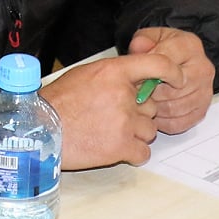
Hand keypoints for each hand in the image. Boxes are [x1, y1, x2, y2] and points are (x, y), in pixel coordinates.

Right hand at [42, 53, 164, 169]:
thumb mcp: (84, 76)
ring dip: (135, 134)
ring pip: (149, 130)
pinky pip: (144, 152)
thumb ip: (112, 76)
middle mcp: (123, 95)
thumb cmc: (57, 104)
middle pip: (151, 106)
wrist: (40, 132)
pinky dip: (133, 153)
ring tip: (108, 134)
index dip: (171, 72)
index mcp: (113, 72)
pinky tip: (114, 149)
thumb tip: (133, 79)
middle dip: (138, 113)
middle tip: (111, 117)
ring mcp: (124, 122)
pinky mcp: (122, 147)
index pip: (156, 64)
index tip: (177, 80)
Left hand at [126, 27, 215, 133]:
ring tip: (144, 102)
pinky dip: (163, 121)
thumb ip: (143, 40)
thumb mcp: (150, 37)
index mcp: (190, 46)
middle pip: (172, 88)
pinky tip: (154, 113)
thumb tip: (139, 48)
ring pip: (175, 107)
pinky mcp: (201, 110)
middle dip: (150, 92)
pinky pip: (179, 122)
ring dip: (155, 108)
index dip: (148, 71)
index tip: (137, 75)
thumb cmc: (163, 49)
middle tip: (136, 92)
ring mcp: (205, 91)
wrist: (180, 61)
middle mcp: (202, 68)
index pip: (168, 62)